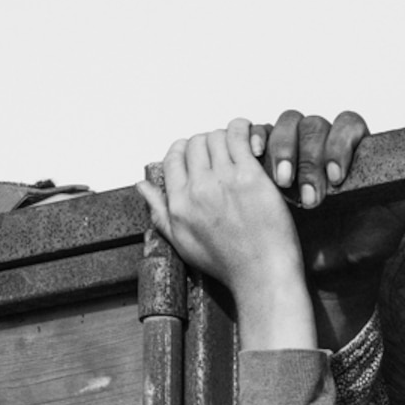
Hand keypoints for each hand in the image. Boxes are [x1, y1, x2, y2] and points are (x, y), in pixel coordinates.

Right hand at [139, 123, 313, 347]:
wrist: (263, 277)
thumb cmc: (228, 265)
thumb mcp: (182, 243)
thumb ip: (159, 211)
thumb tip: (141, 185)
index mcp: (179, 203)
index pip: (173, 157)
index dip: (186, 152)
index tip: (200, 158)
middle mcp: (197, 188)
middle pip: (195, 143)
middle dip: (207, 145)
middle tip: (222, 156)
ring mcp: (224, 180)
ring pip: (216, 136)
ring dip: (226, 138)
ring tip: (237, 150)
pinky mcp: (250, 176)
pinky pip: (239, 135)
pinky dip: (242, 128)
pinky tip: (248, 135)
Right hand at [248, 108, 404, 298]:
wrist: (327, 272)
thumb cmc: (360, 248)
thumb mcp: (388, 231)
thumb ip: (400, 205)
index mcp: (355, 152)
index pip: (349, 126)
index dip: (340, 145)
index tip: (337, 178)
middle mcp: (324, 144)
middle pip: (313, 125)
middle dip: (309, 158)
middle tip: (309, 196)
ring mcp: (295, 149)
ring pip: (286, 125)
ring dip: (282, 151)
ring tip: (283, 185)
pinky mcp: (268, 160)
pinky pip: (258, 136)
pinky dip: (255, 141)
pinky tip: (255, 157)